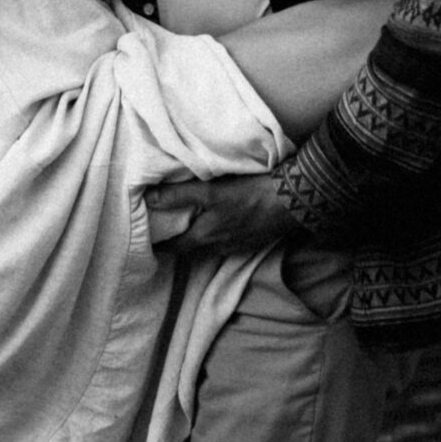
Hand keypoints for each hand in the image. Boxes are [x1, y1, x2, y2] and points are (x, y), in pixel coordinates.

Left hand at [146, 174, 300, 250]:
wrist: (292, 201)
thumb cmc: (250, 194)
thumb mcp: (212, 191)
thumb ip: (180, 195)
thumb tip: (149, 198)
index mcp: (206, 237)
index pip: (174, 248)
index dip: (160, 246)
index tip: (149, 241)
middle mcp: (219, 248)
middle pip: (191, 250)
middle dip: (179, 243)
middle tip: (166, 231)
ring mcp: (237, 247)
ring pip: (210, 247)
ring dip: (199, 239)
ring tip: (191, 225)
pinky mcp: (252, 242)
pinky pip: (227, 243)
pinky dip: (218, 236)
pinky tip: (221, 223)